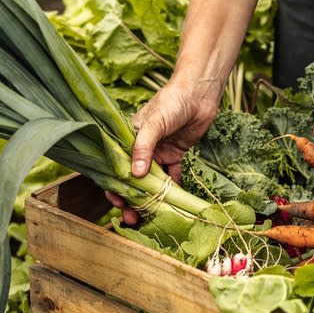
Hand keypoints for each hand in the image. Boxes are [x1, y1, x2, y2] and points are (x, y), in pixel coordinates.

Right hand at [105, 75, 222, 223]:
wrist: (199, 93)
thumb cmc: (171, 102)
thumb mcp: (153, 123)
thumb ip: (143, 147)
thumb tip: (135, 175)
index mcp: (127, 138)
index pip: (116, 167)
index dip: (115, 186)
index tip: (117, 203)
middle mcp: (141, 148)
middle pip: (133, 179)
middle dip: (132, 200)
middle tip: (133, 219)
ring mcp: (159, 153)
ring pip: (152, 182)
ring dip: (151, 199)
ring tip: (150, 217)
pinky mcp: (176, 155)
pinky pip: (173, 176)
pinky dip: (173, 189)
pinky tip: (174, 204)